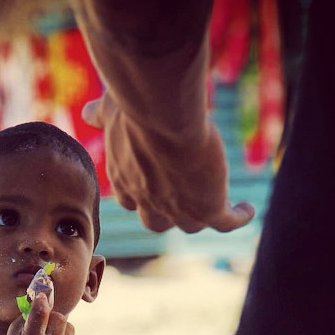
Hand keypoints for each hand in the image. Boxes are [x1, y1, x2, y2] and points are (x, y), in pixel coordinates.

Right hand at [0, 293, 74, 334]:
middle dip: (52, 316)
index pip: (40, 314)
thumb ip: (28, 314)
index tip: (42, 296)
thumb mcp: (15, 330)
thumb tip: (43, 297)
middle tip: (44, 320)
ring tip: (48, 334)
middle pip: (59, 317)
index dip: (42, 302)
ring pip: (69, 326)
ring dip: (59, 326)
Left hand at [83, 91, 254, 233]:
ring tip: (218, 207)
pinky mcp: (208, 209)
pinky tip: (247, 209)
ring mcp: (178, 209)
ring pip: (190, 224)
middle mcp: (148, 201)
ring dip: (200, 216)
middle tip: (181, 202)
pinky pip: (225, 222)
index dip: (140, 193)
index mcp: (125, 180)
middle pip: (155, 222)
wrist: (162, 117)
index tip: (149, 184)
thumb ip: (102, 115)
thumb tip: (88, 111)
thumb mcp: (113, 110)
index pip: (130, 198)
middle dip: (165, 215)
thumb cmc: (133, 109)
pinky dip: (237, 217)